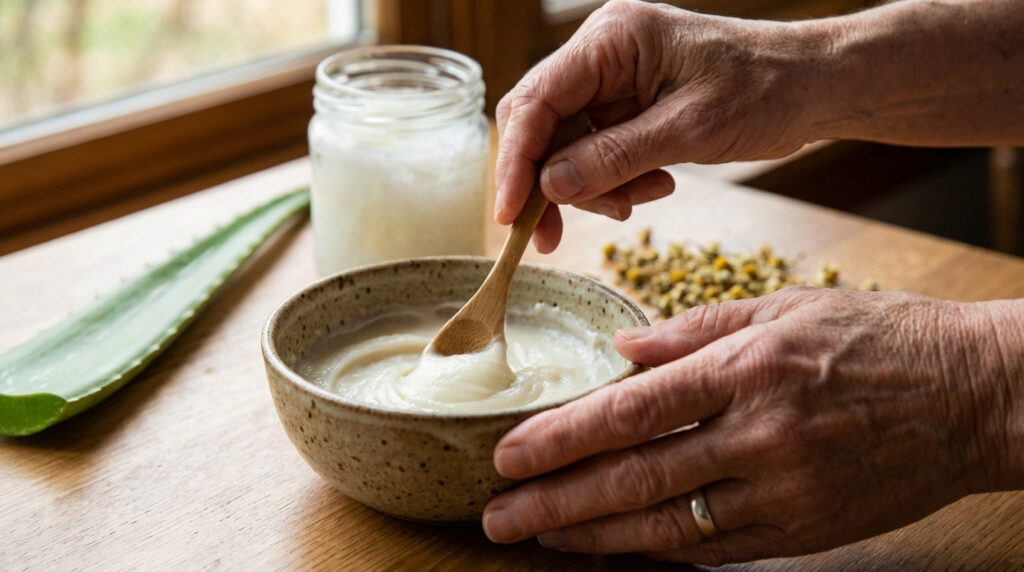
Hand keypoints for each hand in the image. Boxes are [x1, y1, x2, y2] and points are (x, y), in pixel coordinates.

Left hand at [482, 287, 1022, 564]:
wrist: (976, 397)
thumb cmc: (880, 338)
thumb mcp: (785, 308)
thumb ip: (695, 329)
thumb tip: (624, 351)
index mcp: (747, 368)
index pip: (629, 411)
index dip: (559, 438)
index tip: (507, 454)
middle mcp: (760, 434)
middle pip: (633, 478)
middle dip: (554, 501)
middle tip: (496, 515)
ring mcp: (784, 490)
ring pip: (667, 526)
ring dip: (593, 537)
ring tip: (539, 538)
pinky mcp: (807, 529)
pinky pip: (716, 549)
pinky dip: (658, 554)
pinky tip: (615, 551)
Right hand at [494, 0, 825, 251]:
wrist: (814, 86)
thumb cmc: (766, 89)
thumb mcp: (690, 129)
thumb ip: (615, 158)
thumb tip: (549, 188)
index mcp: (612, 39)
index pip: (537, 100)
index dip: (516, 161)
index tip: (510, 216)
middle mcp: (602, 54)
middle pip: (542, 124)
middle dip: (547, 183)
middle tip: (550, 237)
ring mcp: (613, 80)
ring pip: (567, 145)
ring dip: (590, 186)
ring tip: (635, 201)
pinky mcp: (628, 105)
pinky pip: (597, 151)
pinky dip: (615, 180)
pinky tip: (653, 185)